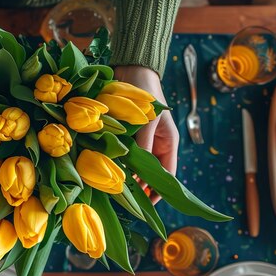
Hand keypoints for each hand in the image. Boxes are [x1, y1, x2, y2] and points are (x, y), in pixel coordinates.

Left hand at [114, 66, 178, 202]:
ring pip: (135, 165)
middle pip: (150, 173)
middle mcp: (155, 144)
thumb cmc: (145, 93)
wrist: (133, 69)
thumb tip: (137, 173)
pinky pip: (123, 154)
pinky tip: (108, 171)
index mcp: (167, 143)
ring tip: (116, 190)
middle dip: (140, 187)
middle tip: (126, 201)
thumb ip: (143, 145)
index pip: (167, 175)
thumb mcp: (146, 121)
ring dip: (127, 176)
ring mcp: (141, 140)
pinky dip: (118, 163)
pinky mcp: (126, 135)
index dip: (159, 192)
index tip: (148, 206)